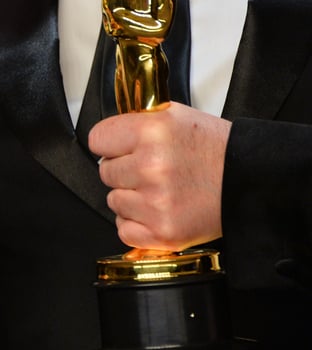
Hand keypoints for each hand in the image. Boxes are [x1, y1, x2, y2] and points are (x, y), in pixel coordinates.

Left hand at [88, 103, 229, 250]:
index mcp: (152, 131)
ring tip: (163, 190)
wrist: (252, 181)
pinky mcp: (162, 232)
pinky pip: (124, 229)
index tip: (123, 148)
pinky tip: (160, 210)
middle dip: (125, 171)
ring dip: (133, 198)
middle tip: (155, 170)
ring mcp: (156, 202)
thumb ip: (136, 123)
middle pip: (105, 172)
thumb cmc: (215, 149)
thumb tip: (104, 136)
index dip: (111, 144)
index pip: (97, 139)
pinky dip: (138, 224)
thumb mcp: (175, 117)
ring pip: (114, 201)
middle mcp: (151, 166)